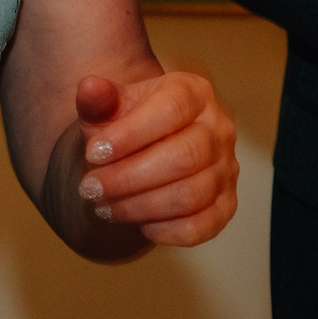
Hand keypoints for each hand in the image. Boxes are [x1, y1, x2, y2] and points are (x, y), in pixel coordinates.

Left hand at [73, 71, 237, 246]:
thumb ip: (98, 100)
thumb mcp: (107, 108)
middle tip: (90, 189)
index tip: (92, 154)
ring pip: (192, 195)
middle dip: (128, 178)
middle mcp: (219, 128)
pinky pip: (203, 226)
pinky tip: (138, 224)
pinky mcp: (227, 203)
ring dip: (141, 207)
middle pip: (184, 157)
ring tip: (104, 207)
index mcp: (193, 92)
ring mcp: (227, 167)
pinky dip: (167, 230)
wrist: (143, 148)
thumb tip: (90, 87)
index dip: (130, 135)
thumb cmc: (124, 124)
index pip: (170, 110)